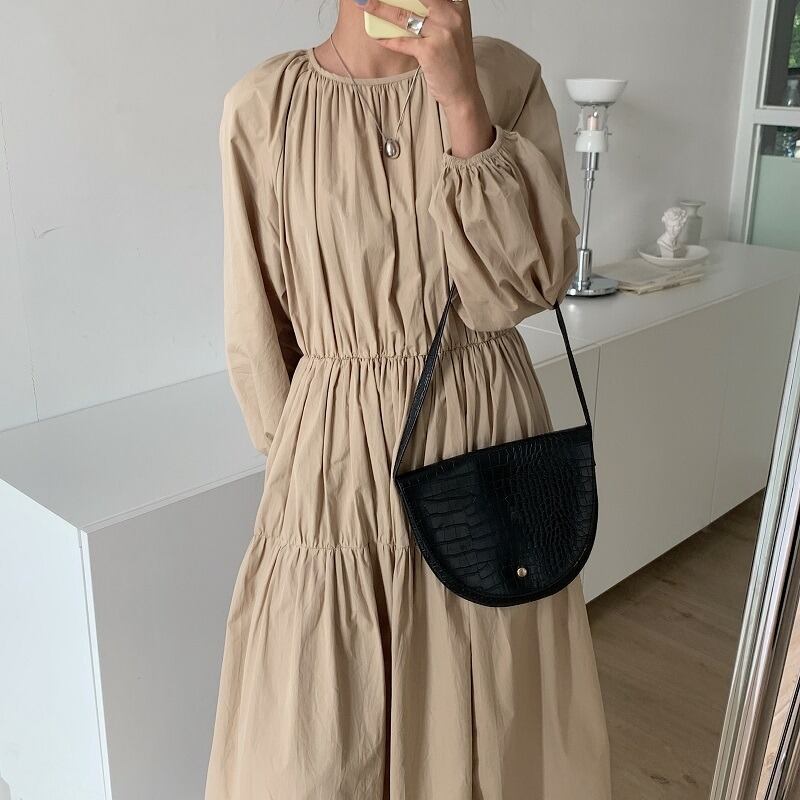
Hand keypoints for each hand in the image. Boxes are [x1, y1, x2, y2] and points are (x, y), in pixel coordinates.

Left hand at [352, 0, 493, 157]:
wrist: (463, 92)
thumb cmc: (455, 62)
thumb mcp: (452, 31)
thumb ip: (437, 14)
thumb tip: (407, 5)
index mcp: (459, 7)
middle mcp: (452, 16)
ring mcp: (442, 33)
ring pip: (405, 16)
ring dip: (381, 9)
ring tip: (366, 4)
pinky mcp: (430, 51)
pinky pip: (402, 42)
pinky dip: (388, 40)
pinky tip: (377, 36)